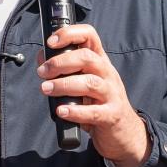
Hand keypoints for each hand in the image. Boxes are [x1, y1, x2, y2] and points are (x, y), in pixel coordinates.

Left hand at [37, 24, 149, 166]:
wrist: (124, 132)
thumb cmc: (99, 103)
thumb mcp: (85, 81)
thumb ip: (65, 70)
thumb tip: (42, 58)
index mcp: (100, 61)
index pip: (90, 36)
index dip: (70, 34)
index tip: (51, 41)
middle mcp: (108, 73)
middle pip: (88, 58)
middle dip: (61, 62)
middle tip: (43, 72)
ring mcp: (112, 94)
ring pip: (90, 83)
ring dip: (64, 85)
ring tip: (46, 89)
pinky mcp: (112, 115)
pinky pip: (94, 112)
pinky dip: (75, 111)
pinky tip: (62, 111)